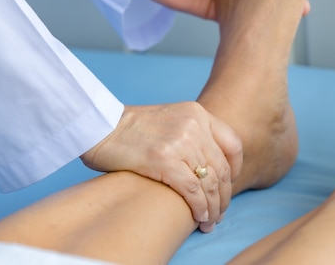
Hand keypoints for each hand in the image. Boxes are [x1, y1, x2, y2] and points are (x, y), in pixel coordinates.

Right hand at [80, 102, 242, 232]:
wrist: (99, 126)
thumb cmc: (130, 129)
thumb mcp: (171, 119)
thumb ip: (192, 135)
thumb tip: (209, 168)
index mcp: (198, 114)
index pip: (233, 144)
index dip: (236, 169)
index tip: (228, 186)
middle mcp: (194, 125)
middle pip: (222, 168)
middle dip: (224, 196)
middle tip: (220, 213)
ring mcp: (180, 142)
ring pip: (210, 183)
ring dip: (213, 207)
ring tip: (209, 221)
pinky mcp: (164, 160)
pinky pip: (192, 191)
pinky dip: (199, 208)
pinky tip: (199, 218)